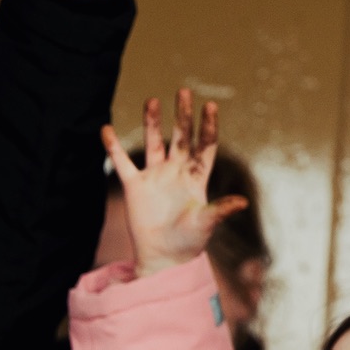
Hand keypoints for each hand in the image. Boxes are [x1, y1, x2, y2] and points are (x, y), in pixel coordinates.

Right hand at [101, 89, 248, 279]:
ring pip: (153, 143)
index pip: (205, 146)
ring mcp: (155, 178)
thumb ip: (221, 210)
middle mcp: (177, 173)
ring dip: (152, 123)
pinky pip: (122, 163)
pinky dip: (113, 147)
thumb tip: (244, 202)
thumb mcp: (207, 224)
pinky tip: (106, 129)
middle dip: (183, 116)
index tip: (210, 106)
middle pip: (181, 138)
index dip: (208, 127)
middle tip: (184, 91)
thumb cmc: (189, 243)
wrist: (164, 258)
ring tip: (152, 100)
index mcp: (197, 179)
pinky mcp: (135, 187)